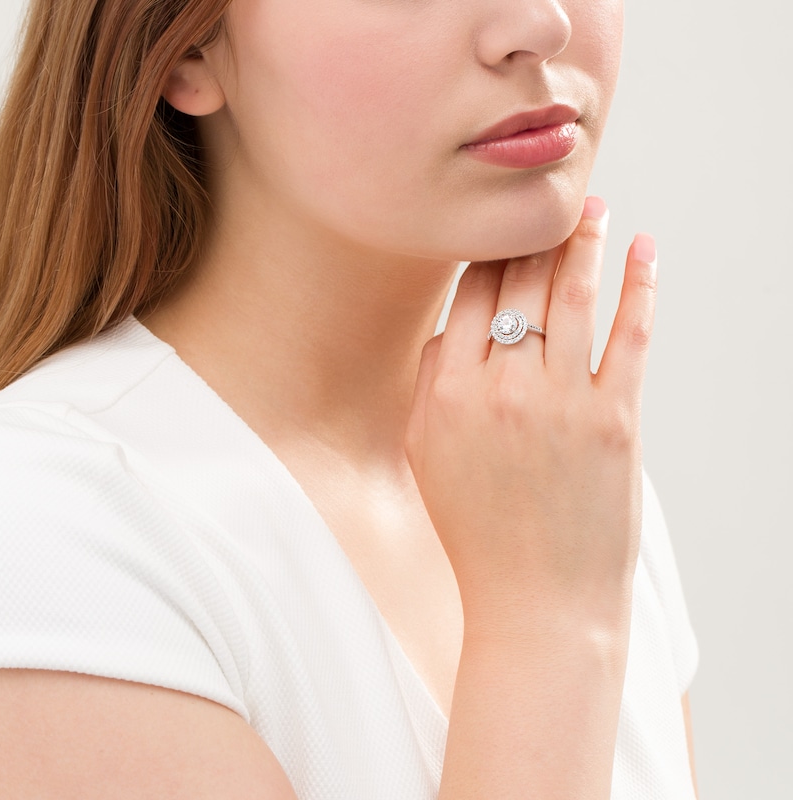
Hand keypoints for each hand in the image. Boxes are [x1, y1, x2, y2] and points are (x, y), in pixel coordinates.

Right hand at [405, 197, 656, 620]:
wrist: (535, 599)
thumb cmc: (476, 530)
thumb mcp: (425, 455)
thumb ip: (431, 385)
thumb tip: (454, 329)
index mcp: (446, 390)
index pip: (468, 293)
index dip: (486, 248)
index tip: (498, 221)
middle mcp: (500, 385)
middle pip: (520, 281)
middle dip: (534, 230)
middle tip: (547, 195)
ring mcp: (561, 400)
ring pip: (573, 294)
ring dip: (583, 240)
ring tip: (592, 206)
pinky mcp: (616, 420)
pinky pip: (630, 335)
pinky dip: (640, 285)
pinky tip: (642, 250)